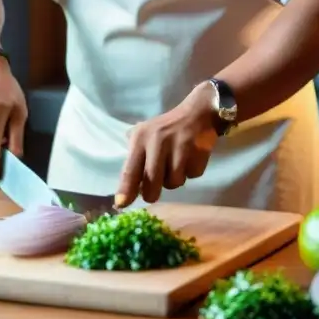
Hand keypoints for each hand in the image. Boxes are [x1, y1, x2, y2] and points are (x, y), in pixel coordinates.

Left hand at [116, 86, 219, 207]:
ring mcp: (179, 147)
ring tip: (176, 163)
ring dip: (175, 179)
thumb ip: (134, 159)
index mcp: (141, 138)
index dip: (125, 189)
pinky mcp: (197, 152)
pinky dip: (191, 172)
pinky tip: (190, 158)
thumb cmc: (165, 129)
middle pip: (152, 182)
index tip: (121, 205)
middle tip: (153, 192)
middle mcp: (157, 142)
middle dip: (152, 193)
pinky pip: (192, 176)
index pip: (130, 169)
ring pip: (173, 183)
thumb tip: (125, 192)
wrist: (198, 114)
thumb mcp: (144, 135)